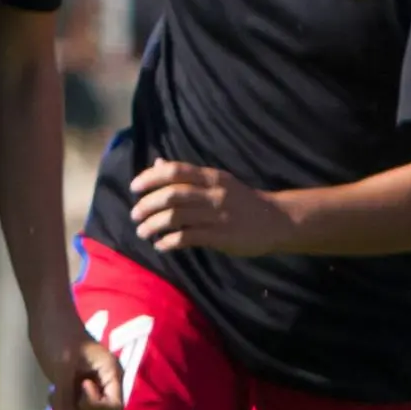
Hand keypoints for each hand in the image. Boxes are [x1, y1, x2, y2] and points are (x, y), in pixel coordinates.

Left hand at [33, 310, 123, 409]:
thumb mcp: (61, 366)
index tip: (81, 388)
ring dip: (67, 408)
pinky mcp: (75, 387)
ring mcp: (90, 386)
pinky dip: (61, 405)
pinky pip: (72, 408)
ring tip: (55, 391)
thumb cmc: (58, 333)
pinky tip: (53, 392)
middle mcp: (104, 383)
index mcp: (110, 373)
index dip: (96, 408)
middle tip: (64, 391)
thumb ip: (66, 396)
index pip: (114, 408)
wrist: (46, 315)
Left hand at [130, 159, 294, 255]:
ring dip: (153, 225)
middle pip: (171, 195)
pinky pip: (188, 237)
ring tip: (142, 232)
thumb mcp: (217, 181)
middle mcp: (213, 193)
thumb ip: (187, 175)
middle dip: (147, 205)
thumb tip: (157, 164)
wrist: (276, 220)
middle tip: (134, 215)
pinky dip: (169, 242)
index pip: (174, 171)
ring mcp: (217, 214)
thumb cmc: (241, 199)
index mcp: (211, 176)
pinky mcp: (221, 236)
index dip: (150, 178)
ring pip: (176, 217)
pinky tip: (161, 246)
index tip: (134, 188)